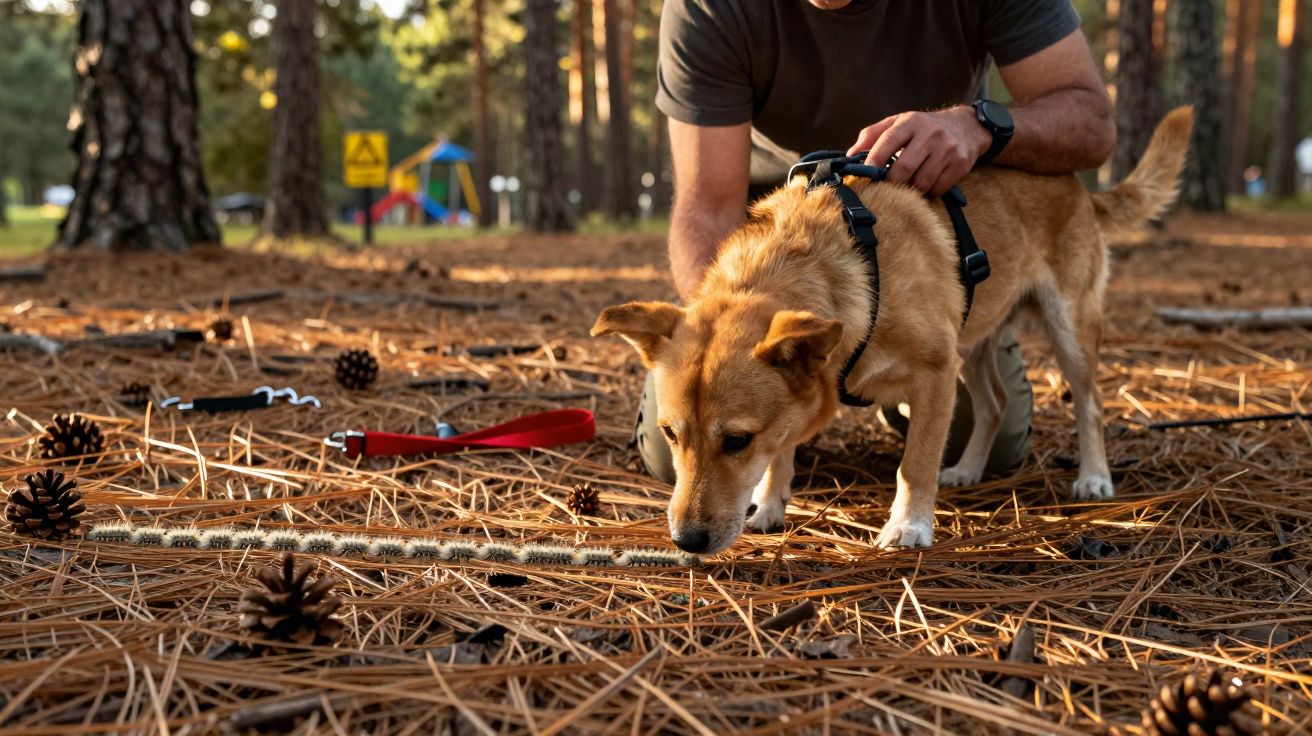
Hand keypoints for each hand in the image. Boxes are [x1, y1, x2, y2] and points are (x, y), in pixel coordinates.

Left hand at [846, 106, 991, 195]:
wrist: (966, 126)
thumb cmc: (923, 128)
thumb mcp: (898, 123)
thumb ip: (872, 136)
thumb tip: (849, 156)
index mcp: (911, 122)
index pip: (887, 141)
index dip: (874, 161)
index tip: (865, 176)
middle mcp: (930, 134)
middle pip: (904, 168)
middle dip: (891, 182)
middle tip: (886, 187)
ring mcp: (948, 149)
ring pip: (921, 182)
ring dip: (911, 189)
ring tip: (909, 183)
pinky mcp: (961, 164)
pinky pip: (938, 188)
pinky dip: (929, 191)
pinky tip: (927, 183)